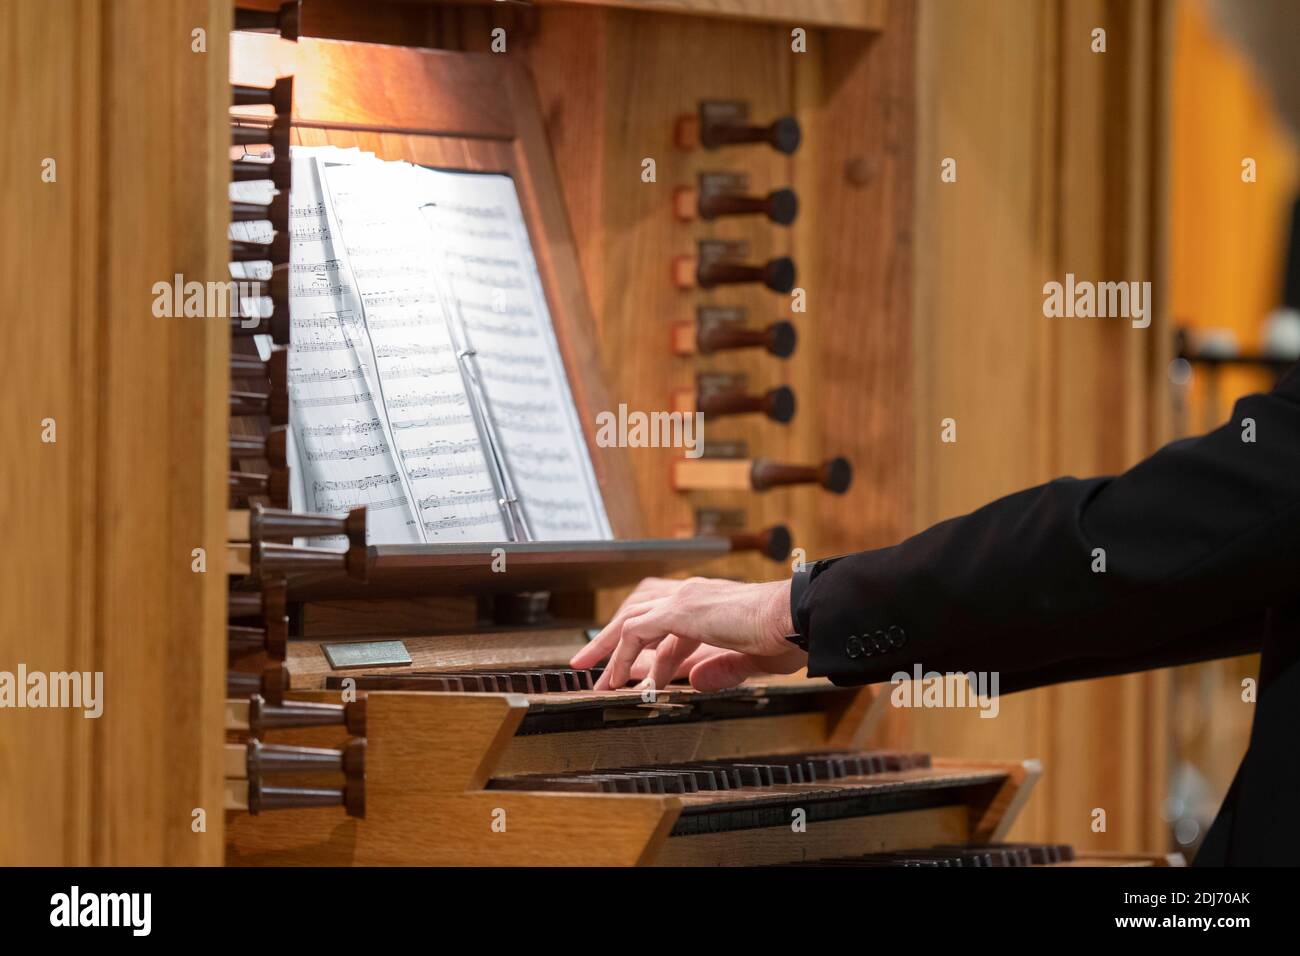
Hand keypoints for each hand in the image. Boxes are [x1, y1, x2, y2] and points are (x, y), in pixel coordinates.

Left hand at [570, 576, 801, 690]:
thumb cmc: (787, 635)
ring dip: (608, 646)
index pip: (667, 621)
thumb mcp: (750, 659)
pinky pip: (636, 632)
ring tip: (592, 673)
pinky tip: (617, 677)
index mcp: (711, 602)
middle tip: (592, 664)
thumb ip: (722, 669)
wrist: (797, 617)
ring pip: (630, 618)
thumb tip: (698, 682)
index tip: (637, 677)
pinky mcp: (681, 610)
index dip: (649, 653)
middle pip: (638, 610)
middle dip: (613, 638)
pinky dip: (622, 654)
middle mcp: (694, 593)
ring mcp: (685, 598)